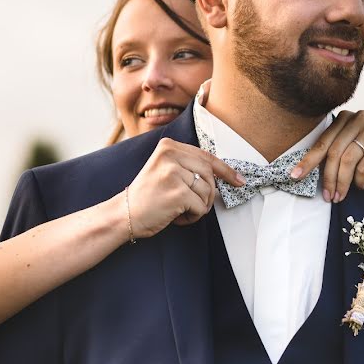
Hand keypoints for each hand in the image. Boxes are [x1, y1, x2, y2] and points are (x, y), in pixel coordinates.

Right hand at [125, 138, 243, 237]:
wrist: (124, 214)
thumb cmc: (148, 197)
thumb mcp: (166, 171)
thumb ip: (189, 167)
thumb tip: (224, 176)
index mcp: (169, 146)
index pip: (207, 156)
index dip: (226, 170)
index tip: (239, 180)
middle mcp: (171, 155)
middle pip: (210, 175)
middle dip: (208, 194)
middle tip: (191, 204)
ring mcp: (174, 173)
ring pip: (208, 192)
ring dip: (199, 207)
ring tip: (178, 209)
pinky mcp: (178, 192)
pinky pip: (201, 207)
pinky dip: (192, 217)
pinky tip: (175, 216)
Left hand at [293, 110, 363, 201]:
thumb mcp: (350, 155)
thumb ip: (331, 156)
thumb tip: (302, 172)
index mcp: (345, 118)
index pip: (322, 141)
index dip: (308, 161)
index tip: (294, 177)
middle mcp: (359, 117)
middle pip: (334, 151)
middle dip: (328, 178)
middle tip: (328, 197)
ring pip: (348, 159)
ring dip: (342, 182)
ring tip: (340, 196)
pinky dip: (360, 180)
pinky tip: (361, 186)